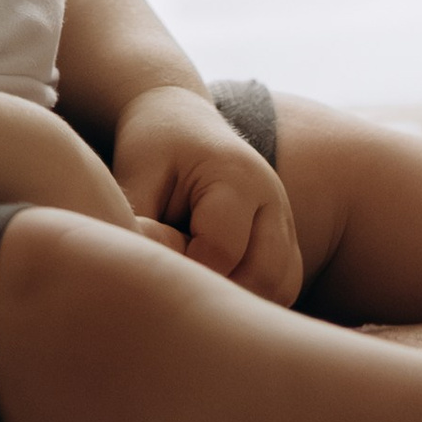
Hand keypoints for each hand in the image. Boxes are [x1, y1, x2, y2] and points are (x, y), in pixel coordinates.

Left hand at [111, 85, 304, 303]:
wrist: (182, 120)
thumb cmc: (154, 148)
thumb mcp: (135, 175)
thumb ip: (138, 225)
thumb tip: (143, 275)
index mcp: (236, 176)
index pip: (221, 251)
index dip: (184, 271)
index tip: (154, 264)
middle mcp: (272, 199)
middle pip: (266, 277)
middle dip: (219, 296)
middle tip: (178, 289)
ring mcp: (285, 219)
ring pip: (282, 288)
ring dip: (241, 301)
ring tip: (197, 290)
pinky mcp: (286, 238)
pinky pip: (283, 287)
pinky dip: (252, 298)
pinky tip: (216, 290)